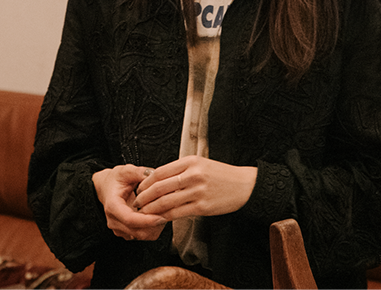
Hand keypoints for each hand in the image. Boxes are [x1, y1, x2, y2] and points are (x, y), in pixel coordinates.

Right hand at [92, 165, 167, 241]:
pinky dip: (152, 228)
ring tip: (163, 212)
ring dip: (155, 227)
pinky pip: (142, 236)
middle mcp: (114, 221)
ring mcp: (119, 229)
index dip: (147, 220)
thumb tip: (154, 174)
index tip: (162, 217)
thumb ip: (139, 172)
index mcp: (112, 206)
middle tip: (168, 211)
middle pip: (138, 231)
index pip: (130, 219)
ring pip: (142, 236)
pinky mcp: (125, 233)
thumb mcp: (126, 171)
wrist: (106, 188)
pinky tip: (157, 215)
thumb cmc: (115, 179)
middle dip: (155, 224)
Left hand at [134, 156, 256, 220]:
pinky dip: (165, 216)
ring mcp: (197, 191)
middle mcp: (193, 175)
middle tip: (136, 202)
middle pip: (159, 187)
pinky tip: (158, 218)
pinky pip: (177, 213)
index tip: (139, 188)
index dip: (146, 182)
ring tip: (143, 212)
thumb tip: (158, 178)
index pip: (160, 171)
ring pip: (166, 201)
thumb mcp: (201, 163)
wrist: (244, 185)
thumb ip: (181, 169)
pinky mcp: (202, 206)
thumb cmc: (221, 175)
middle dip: (144, 196)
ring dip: (151, 208)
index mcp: (190, 161)